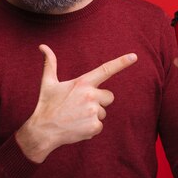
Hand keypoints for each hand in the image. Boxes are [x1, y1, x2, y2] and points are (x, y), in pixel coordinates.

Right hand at [16, 44, 137, 162]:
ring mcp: (93, 112)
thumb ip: (50, 63)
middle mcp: (90, 96)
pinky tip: (77, 127)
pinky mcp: (94, 127)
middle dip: (99, 100)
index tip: (134, 56)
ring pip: (103, 112)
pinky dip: (90, 128)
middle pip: (109, 96)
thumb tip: (42, 46)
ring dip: (93, 115)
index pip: (105, 70)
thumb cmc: (46, 105)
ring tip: (76, 117)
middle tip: (80, 106)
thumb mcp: (48, 83)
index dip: (121, 62)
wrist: (43, 131)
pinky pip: (99, 125)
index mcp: (82, 83)